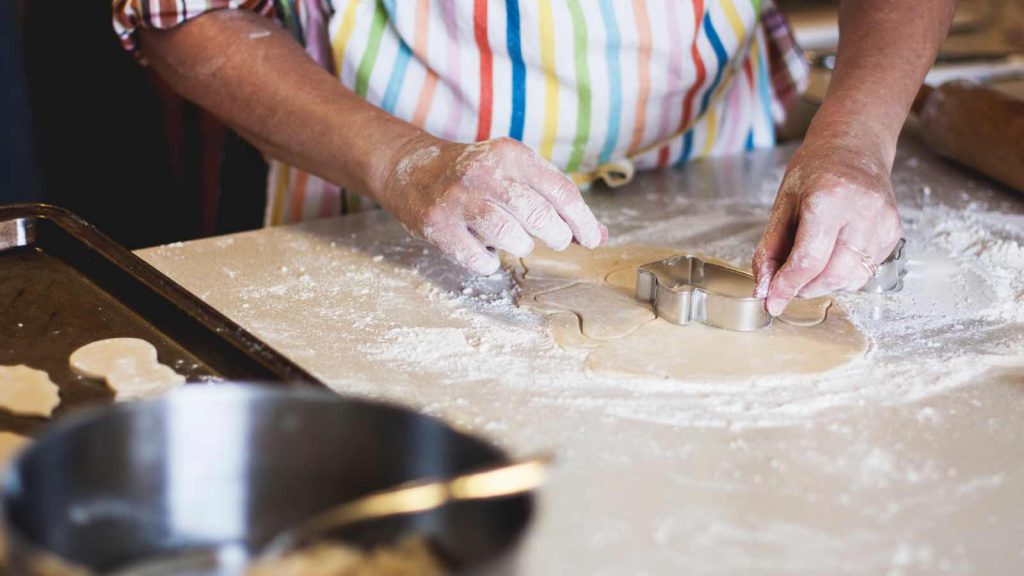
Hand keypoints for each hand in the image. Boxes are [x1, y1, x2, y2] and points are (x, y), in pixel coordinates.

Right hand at [378, 135, 605, 274]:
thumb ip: (556, 202)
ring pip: (510, 236)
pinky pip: (477, 258)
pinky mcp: (437, 225)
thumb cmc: (477, 176)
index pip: (561, 191)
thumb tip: (598, 236)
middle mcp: (485, 173)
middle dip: (557, 236)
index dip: (582, 221)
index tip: (590, 239)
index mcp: (511, 155)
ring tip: (517, 241)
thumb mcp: (517, 173)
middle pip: (539, 216)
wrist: (411, 168)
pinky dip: (489, 263)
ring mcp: (458, 199)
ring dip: (522, 246)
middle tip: (555, 240)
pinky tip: (486, 252)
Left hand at [753, 140, 901, 315]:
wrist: (855, 148)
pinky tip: (833, 254)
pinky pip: (865, 271)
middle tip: (788, 280)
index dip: (786, 287)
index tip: (771, 302)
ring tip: (810, 263)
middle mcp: (862, 213)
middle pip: (832, 275)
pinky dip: (842, 274)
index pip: (808, 260)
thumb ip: (770, 249)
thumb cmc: (815, 171)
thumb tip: (763, 288)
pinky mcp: (893, 233)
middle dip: (804, 287)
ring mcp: (883, 224)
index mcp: (829, 200)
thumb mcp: (783, 204)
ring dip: (823, 283)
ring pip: (850, 279)